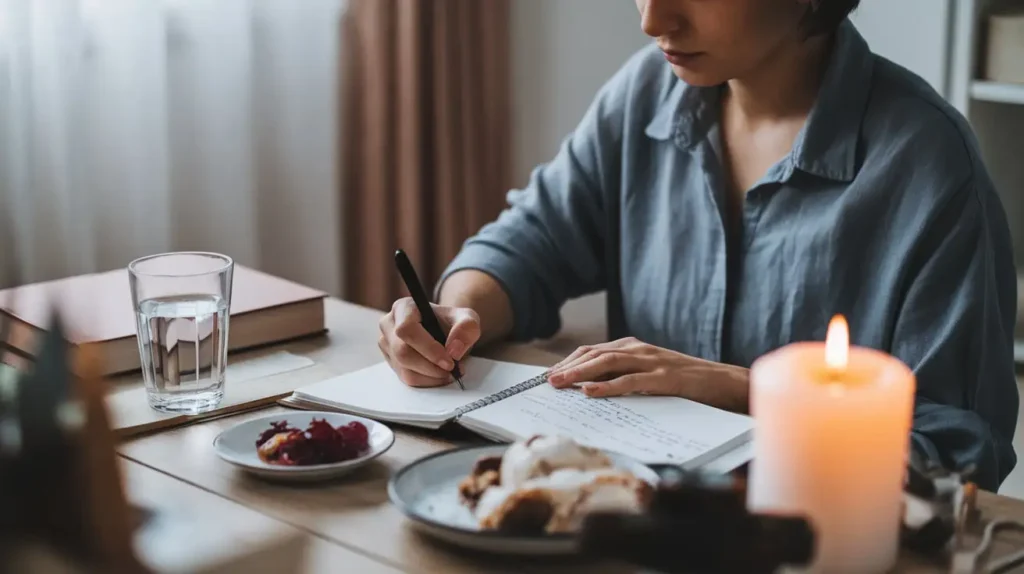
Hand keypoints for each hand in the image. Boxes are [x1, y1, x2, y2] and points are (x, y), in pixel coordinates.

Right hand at [378, 298, 480, 387]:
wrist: (445, 332)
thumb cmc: (452, 323)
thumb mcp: (467, 319)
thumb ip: (466, 329)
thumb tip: (454, 350)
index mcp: (404, 308)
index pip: (407, 329)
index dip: (428, 348)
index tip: (450, 361)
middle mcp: (389, 324)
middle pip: (402, 352)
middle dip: (430, 367)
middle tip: (452, 370)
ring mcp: (386, 344)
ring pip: (403, 369)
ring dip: (430, 377)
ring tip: (448, 373)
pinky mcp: (390, 361)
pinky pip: (405, 378)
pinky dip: (426, 381)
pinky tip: (438, 376)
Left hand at [545, 337, 749, 411]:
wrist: (724, 382)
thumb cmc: (684, 382)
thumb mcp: (648, 375)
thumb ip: (623, 376)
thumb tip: (589, 388)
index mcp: (634, 347)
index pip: (593, 351)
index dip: (569, 361)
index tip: (550, 374)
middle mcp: (640, 350)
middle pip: (595, 354)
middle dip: (568, 366)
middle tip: (548, 381)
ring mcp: (653, 362)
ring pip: (609, 363)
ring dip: (581, 373)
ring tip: (561, 383)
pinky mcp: (665, 378)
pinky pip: (632, 381)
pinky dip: (608, 386)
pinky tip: (591, 392)